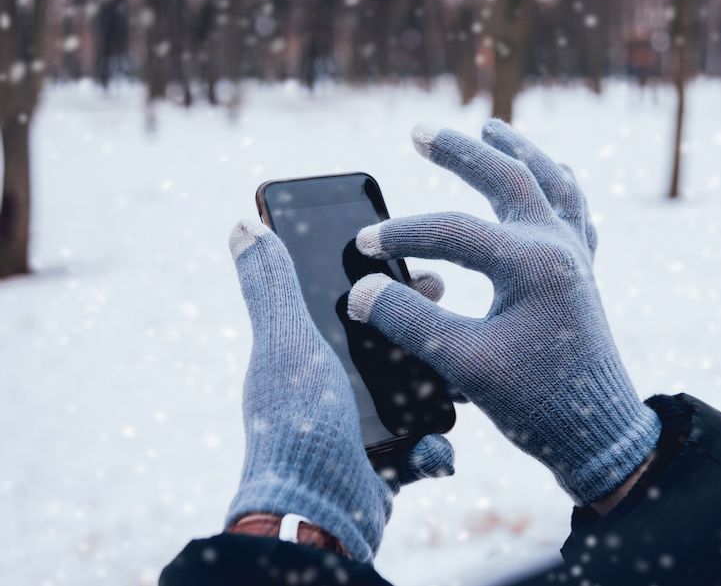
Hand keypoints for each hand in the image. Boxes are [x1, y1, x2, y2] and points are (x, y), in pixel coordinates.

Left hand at [225, 221, 452, 561]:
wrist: (318, 512)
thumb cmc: (295, 422)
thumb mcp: (284, 342)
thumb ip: (268, 286)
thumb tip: (240, 226)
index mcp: (310, 355)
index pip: (353, 306)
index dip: (385, 282)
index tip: (412, 265)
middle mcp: (335, 389)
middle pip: (390, 345)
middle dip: (422, 325)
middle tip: (443, 310)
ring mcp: (361, 426)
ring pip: (414, 393)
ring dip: (439, 384)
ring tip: (461, 375)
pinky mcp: (385, 462)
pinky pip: (422, 447)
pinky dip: (434, 447)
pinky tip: (435, 444)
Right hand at [348, 120, 660, 504]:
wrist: (600, 436)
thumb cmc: (536, 403)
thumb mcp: (464, 363)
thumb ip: (408, 321)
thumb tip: (360, 291)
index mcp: (533, 263)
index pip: (452, 232)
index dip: (401, 235)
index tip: (361, 246)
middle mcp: (559, 247)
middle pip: (509, 176)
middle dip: (462, 151)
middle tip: (420, 131)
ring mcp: (576, 257)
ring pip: (550, 182)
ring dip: (519, 152)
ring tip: (492, 128)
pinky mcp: (582, 273)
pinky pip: (574, 211)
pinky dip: (557, 186)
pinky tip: (547, 177)